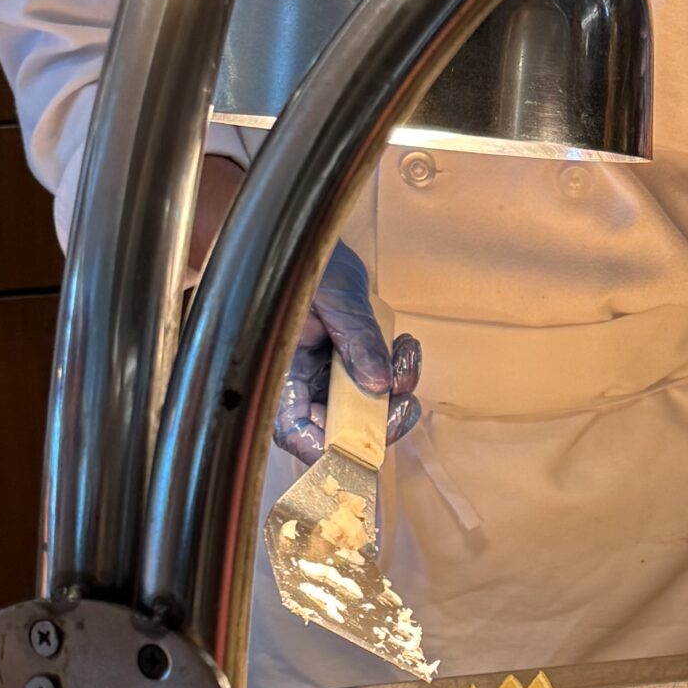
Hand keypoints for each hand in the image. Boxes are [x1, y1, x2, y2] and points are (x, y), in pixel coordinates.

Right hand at [273, 241, 421, 464]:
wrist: (311, 239)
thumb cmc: (305, 262)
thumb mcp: (335, 298)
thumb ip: (356, 341)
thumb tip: (379, 384)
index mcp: (280, 372)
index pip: (297, 432)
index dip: (329, 449)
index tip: (368, 443)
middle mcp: (304, 381)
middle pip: (341, 428)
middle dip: (381, 419)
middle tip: (407, 401)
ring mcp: (328, 375)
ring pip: (369, 407)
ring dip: (397, 389)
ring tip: (405, 351)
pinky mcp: (351, 363)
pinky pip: (382, 381)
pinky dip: (400, 368)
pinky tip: (403, 342)